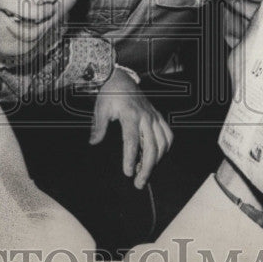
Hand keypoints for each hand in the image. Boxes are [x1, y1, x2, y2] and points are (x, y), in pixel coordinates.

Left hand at [89, 69, 172, 188]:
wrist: (120, 78)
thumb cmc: (109, 94)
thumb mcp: (100, 108)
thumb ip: (98, 126)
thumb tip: (94, 142)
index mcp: (130, 115)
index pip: (132, 141)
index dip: (130, 158)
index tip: (127, 172)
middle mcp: (145, 117)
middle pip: (151, 146)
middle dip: (146, 168)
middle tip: (139, 183)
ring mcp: (153, 116)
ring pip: (162, 143)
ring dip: (156, 161)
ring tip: (145, 173)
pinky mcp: (157, 116)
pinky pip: (168, 134)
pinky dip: (166, 147)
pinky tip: (158, 156)